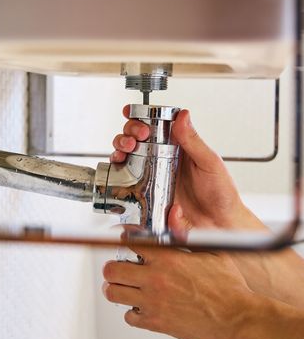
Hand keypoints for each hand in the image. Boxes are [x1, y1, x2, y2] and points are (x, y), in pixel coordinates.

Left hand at [102, 246, 254, 338]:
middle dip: (113, 268)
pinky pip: (129, 317)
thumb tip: (174, 213)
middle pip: (111, 269)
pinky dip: (132, 312)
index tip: (122, 240)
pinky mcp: (156, 323)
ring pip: (113, 293)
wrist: (238, 319)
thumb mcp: (210, 251)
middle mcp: (155, 279)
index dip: (122, 240)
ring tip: (124, 288)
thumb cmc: (229, 288)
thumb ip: (186, 231)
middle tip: (119, 269)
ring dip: (115, 289)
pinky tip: (142, 308)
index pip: (129, 242)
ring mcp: (153, 301)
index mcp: (167, 258)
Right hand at [111, 107, 263, 231]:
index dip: (138, 118)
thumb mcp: (209, 163)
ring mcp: (150, 178)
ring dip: (119, 151)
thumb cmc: (220, 194)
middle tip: (135, 137)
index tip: (131, 113)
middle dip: (127, 133)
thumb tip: (183, 115)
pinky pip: (126, 185)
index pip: (153, 127)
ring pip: (125, 159)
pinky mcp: (145, 196)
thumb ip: (193, 140)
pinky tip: (124, 173)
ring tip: (126, 151)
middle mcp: (160, 161)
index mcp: (176, 148)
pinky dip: (118, 177)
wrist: (218, 225)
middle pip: (133, 140)